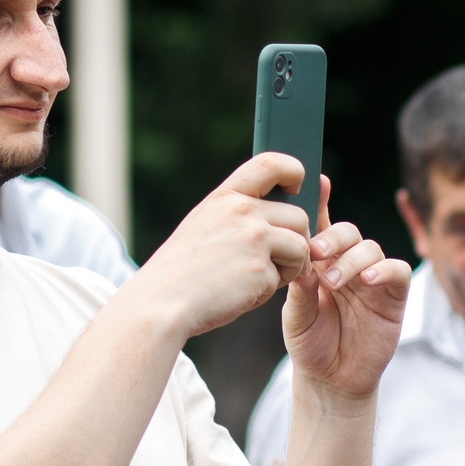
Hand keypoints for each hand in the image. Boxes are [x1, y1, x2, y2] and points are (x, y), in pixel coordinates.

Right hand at [126, 153, 316, 339]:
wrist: (162, 302)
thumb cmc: (182, 271)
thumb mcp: (203, 225)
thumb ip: (236, 215)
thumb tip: (277, 216)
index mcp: (225, 197)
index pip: (271, 163)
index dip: (294, 171)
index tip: (296, 189)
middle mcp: (242, 211)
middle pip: (299, 216)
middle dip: (297, 242)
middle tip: (278, 263)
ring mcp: (253, 238)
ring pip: (302, 246)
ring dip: (291, 266)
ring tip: (260, 280)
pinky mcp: (260, 268)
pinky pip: (287, 277)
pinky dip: (271, 289)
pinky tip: (244, 293)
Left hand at [282, 177, 408, 402]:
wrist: (332, 379)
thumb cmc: (310, 344)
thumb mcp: (295, 318)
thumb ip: (300, 291)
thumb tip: (303, 265)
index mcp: (319, 262)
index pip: (319, 225)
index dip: (319, 200)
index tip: (316, 180)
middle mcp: (346, 263)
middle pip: (347, 231)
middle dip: (332, 237)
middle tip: (315, 253)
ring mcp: (371, 277)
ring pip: (369, 247)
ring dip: (351, 259)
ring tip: (332, 282)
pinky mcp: (393, 294)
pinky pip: (396, 270)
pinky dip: (382, 270)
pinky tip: (366, 281)